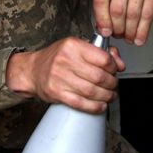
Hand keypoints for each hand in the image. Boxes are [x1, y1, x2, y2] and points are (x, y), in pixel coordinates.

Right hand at [5, 37, 125, 113]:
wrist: (32, 70)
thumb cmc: (56, 58)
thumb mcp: (77, 47)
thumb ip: (101, 52)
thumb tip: (119, 64)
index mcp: (72, 46)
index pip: (103, 58)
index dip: (114, 67)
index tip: (115, 71)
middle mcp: (65, 61)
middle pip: (99, 77)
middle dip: (112, 84)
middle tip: (113, 85)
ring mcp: (60, 78)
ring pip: (92, 91)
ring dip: (106, 96)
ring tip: (109, 96)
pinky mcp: (56, 93)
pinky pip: (81, 103)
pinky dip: (95, 107)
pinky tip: (100, 105)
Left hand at [92, 0, 152, 44]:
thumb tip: (102, 24)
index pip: (100, 0)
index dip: (101, 20)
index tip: (104, 31)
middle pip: (117, 10)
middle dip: (117, 28)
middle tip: (118, 35)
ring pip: (132, 15)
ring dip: (129, 31)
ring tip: (128, 37)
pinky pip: (147, 15)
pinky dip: (142, 30)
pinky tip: (139, 38)